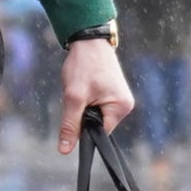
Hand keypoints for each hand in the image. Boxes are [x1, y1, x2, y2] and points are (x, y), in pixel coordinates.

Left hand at [58, 36, 134, 153]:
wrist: (89, 40)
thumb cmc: (84, 65)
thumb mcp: (73, 97)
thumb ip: (70, 125)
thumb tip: (65, 150)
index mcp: (120, 108)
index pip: (100, 132)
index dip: (83, 127)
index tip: (74, 112)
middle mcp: (125, 105)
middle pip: (98, 124)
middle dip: (82, 114)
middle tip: (77, 94)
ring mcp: (120, 99)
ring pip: (95, 115)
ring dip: (83, 106)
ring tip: (81, 87)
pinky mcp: (113, 93)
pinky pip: (97, 106)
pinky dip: (87, 100)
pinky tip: (85, 86)